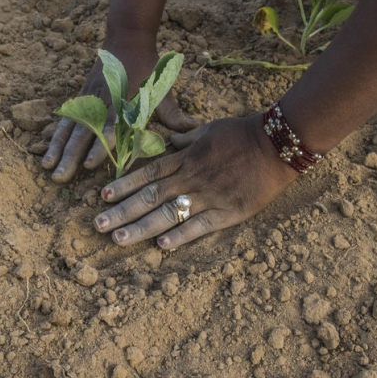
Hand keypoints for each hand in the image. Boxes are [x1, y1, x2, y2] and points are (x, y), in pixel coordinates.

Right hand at [41, 45, 198, 182]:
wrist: (126, 39)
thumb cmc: (148, 69)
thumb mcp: (163, 90)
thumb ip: (174, 115)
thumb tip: (194, 131)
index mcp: (125, 101)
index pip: (112, 126)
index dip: (102, 146)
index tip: (92, 164)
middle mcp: (104, 102)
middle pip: (85, 132)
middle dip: (72, 156)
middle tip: (62, 178)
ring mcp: (89, 100)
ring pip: (71, 127)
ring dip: (59, 150)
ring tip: (49, 170)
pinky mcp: (81, 99)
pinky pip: (65, 121)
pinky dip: (55, 138)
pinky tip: (47, 154)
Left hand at [93, 113, 299, 248]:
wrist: (278, 143)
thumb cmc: (242, 133)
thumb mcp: (208, 130)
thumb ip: (184, 141)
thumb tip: (166, 144)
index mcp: (186, 159)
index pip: (148, 173)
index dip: (124, 185)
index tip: (103, 197)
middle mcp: (192, 178)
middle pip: (150, 197)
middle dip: (122, 211)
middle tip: (98, 225)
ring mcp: (209, 196)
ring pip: (169, 214)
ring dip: (141, 228)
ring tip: (119, 240)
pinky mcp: (229, 212)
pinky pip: (201, 226)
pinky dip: (181, 236)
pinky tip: (162, 247)